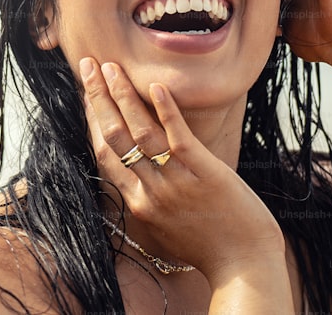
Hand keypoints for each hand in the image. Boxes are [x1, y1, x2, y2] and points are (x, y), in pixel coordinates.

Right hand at [80, 57, 285, 282]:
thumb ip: (152, 201)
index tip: (86, 93)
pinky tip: (155, 85)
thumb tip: (144, 177)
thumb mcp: (168, 229)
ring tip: (112, 67)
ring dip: (122, 96)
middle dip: (97, 98)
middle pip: (113, 137)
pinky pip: (178, 137)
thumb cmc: (212, 248)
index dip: (92, 120)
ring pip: (139, 133)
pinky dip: (165, 110)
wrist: (244, 266)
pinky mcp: (204, 172)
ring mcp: (175, 181)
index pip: (105, 155)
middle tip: (88, 65)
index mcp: (138, 205)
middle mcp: (150, 192)